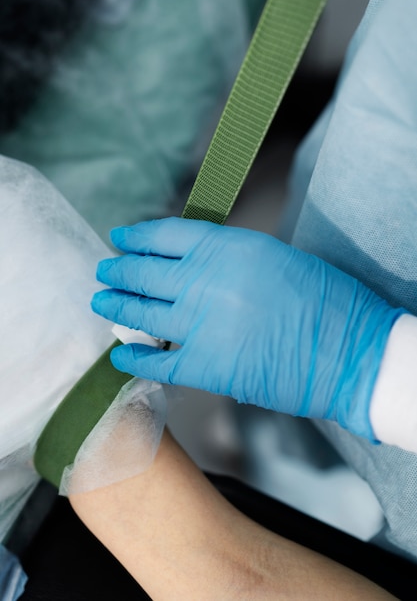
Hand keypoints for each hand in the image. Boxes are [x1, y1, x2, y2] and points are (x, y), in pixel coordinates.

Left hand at [91, 217, 403, 439]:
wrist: (349, 351)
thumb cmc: (323, 299)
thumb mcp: (273, 257)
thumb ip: (227, 258)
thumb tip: (193, 264)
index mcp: (227, 247)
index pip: (164, 235)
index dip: (136, 236)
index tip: (121, 238)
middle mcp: (205, 281)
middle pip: (143, 272)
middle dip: (117, 271)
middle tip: (104, 272)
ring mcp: (201, 325)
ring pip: (140, 313)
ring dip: (116, 307)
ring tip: (101, 303)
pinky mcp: (205, 366)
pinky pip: (155, 362)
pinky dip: (134, 359)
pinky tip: (121, 355)